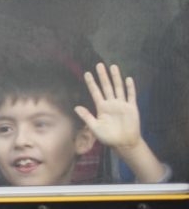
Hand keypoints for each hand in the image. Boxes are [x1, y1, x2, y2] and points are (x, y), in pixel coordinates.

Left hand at [75, 62, 166, 182]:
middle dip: (103, 76)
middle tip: (99, 64)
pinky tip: (128, 79)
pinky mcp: (132, 108)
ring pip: (118, 88)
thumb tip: (76, 107)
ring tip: (113, 66)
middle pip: (106, 86)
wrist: (124, 143)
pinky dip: (130, 87)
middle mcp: (111, 103)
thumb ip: (86, 116)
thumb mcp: (95, 127)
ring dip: (116, 77)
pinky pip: (131, 96)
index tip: (86, 73)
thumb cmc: (108, 137)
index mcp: (101, 107)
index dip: (91, 83)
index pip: (95, 92)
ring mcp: (122, 104)